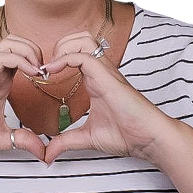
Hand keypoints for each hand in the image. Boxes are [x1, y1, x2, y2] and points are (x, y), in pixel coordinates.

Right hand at [0, 34, 46, 160]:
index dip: (39, 61)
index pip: (22, 57)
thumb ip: (23, 140)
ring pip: (10, 43)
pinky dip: (21, 60)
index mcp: (1, 83)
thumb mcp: (2, 138)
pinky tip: (32, 74)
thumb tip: (43, 150)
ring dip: (29, 51)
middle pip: (17, 42)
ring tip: (39, 70)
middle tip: (45, 71)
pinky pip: (3, 57)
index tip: (49, 80)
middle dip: (36, 50)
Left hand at [43, 32, 170, 164]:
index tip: (43, 76)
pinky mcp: (107, 77)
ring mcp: (105, 72)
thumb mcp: (87, 138)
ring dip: (63, 47)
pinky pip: (83, 56)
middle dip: (59, 45)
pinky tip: (52, 72)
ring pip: (84, 39)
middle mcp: (101, 71)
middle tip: (47, 68)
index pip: (77, 53)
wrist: (149, 139)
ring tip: (52, 67)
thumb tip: (48, 154)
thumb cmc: (127, 135)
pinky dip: (64, 59)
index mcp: (96, 80)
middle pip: (80, 38)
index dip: (58, 58)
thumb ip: (66, 142)